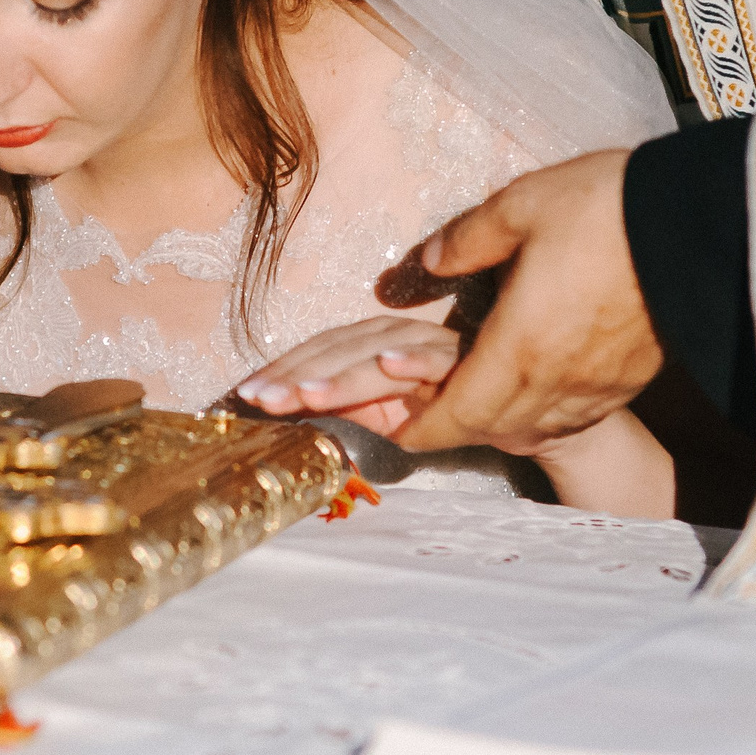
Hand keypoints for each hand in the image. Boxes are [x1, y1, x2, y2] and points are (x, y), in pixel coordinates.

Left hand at [235, 316, 461, 438]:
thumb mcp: (380, 415)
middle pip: (339, 350)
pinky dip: (414, 361)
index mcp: (370, 344)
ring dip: (341, 375)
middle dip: (296, 374)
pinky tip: (389, 367)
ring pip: (379, 356)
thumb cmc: (438, 409)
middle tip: (259, 398)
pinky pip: (438, 363)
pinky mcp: (465, 365)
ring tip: (304, 392)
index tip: (245, 394)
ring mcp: (429, 348)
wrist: (510, 413)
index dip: (283, 370)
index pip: (318, 352)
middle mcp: (395, 337)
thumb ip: (339, 411)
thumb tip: (285, 417)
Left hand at [390, 149, 659, 455]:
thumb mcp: (520, 206)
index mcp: (518, 346)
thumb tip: (430, 261)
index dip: (423, 427)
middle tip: (424, 414)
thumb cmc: (606, 209)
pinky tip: (532, 391)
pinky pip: (571, 415)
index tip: (399, 430)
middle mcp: (556, 381)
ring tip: (471, 403)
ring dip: (494, 422)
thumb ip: (466, 240)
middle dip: (452, 427)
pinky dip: (538, 414)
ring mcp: (597, 387)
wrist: (706, 227)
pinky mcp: (629, 381)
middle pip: (491, 427)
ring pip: (532, 426)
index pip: (459, 411)